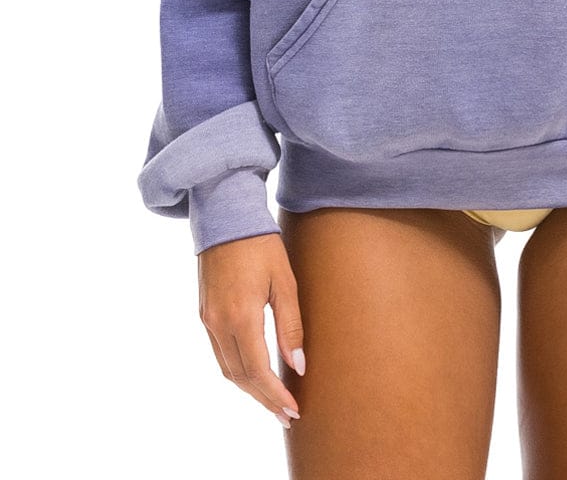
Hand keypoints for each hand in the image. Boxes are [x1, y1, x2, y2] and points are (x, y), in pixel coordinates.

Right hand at [198, 232, 305, 429]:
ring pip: (227, 369)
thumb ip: (290, 325)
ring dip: (249, 389)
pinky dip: (238, 370)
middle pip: (240, 377)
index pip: (257, 371)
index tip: (292, 410)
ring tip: (273, 401)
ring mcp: (208, 319)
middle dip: (264, 399)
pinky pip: (220, 353)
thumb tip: (298, 365)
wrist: (225, 215)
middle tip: (286, 415)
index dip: (275, 395)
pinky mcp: (204, 313)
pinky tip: (254, 373)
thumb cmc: (260, 244)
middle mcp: (218, 323)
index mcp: (241, 316)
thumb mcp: (284, 280)